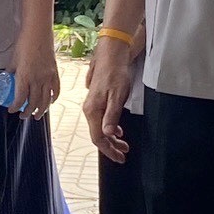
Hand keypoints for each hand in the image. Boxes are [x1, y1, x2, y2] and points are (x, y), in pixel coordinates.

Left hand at [7, 26, 62, 117]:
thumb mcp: (13, 59)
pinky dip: (53, 98)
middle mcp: (37, 79)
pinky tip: (50, 103)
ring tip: (37, 116)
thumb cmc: (24, 43)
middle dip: (27, 112)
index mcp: (24, 76)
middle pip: (33, 102)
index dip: (15, 107)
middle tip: (23, 116)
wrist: (39, 33)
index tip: (12, 110)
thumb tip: (8, 77)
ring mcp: (47, 77)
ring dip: (41, 110)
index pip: (20, 98)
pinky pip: (55, 90)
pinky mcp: (54, 73)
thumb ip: (12, 71)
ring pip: (45, 100)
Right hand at [83, 36, 136, 162]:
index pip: (98, 138)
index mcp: (93, 111)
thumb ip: (112, 116)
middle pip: (98, 135)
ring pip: (100, 128)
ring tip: (124, 145)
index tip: (119, 157)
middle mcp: (89, 110)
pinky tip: (118, 130)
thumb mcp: (117, 96)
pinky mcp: (97, 101)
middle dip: (111, 147)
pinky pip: (101, 120)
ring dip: (112, 138)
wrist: (111, 56)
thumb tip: (107, 134)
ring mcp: (92, 105)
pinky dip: (110, 128)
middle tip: (124, 154)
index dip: (109, 150)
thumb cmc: (115, 74)